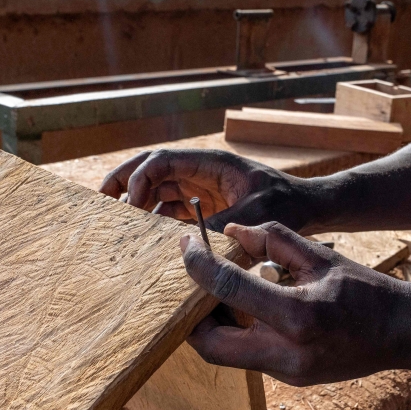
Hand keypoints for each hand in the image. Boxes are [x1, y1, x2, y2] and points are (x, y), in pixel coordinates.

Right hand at [100, 148, 316, 231]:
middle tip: (99, 202)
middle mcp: (201, 173)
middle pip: (151, 171)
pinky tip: (144, 241)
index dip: (139, 179)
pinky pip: (172, 211)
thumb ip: (221, 228)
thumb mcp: (255, 216)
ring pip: (158, 191)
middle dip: (123, 183)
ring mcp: (202, 190)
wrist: (311, 210)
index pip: (162, 162)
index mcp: (211, 164)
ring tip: (116, 226)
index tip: (130, 206)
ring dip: (136, 205)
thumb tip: (190, 247)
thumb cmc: (289, 205)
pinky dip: (155, 222)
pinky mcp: (206, 208)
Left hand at [180, 222, 410, 385]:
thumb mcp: (320, 257)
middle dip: (191, 315)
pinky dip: (237, 331)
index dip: (199, 265)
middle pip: (210, 344)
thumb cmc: (365, 290)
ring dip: (214, 324)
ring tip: (219, 292)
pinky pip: (247, 356)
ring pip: (225, 354)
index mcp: (298, 315)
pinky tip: (245, 307)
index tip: (186, 245)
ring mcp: (288, 372)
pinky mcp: (290, 378)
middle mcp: (288, 352)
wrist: (403, 333)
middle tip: (191, 284)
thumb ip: (273, 241)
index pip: (228, 289)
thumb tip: (231, 231)